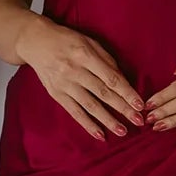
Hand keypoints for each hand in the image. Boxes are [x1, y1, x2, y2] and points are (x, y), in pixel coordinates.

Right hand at [18, 16, 144, 139]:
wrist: (36, 42)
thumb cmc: (67, 40)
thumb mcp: (89, 42)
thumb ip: (107, 60)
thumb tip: (124, 81)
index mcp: (85, 55)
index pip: (111, 78)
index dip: (127, 92)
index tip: (140, 104)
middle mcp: (75, 71)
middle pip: (103, 93)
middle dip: (123, 108)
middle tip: (138, 120)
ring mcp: (64, 84)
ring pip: (90, 105)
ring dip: (108, 120)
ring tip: (122, 131)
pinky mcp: (56, 94)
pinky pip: (74, 112)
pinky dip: (87, 124)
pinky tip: (100, 134)